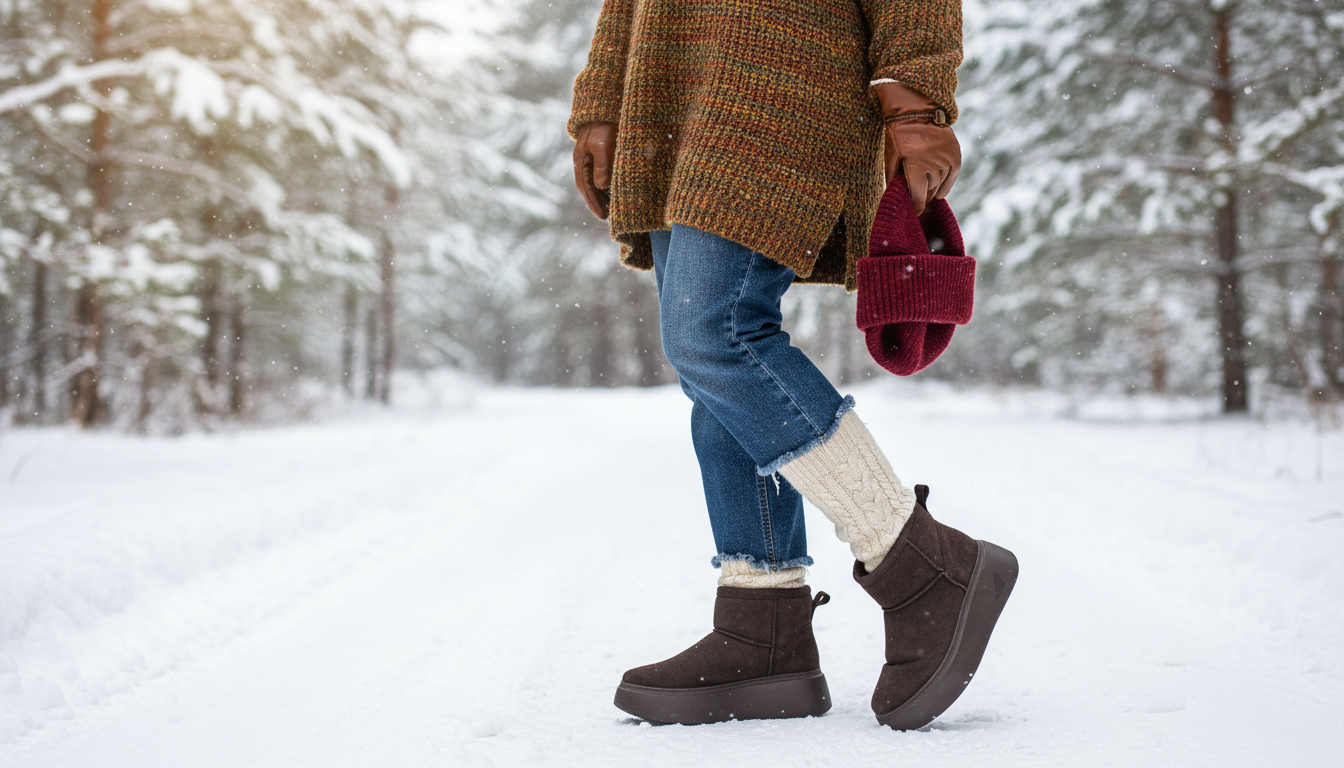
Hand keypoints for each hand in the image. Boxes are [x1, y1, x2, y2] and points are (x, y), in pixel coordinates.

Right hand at [572, 121, 616, 218]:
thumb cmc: (605, 124)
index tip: (602, 216)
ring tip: (611, 209)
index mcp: (581, 159)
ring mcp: (591, 155)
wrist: (606, 103)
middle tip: (607, 217)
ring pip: (594, 181)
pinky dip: (606, 185)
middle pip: (588, 187)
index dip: (593, 203)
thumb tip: (601, 186)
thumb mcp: (604, 145)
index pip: (585, 187)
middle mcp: (583, 159)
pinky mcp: (600, 152)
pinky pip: (600, 173)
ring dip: (602, 195)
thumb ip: (602, 166)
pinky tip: (613, 191)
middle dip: (597, 202)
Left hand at [873, 82, 960, 215]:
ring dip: (933, 191)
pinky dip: (946, 184)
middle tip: (918, 201)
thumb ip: (893, 178)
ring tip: (927, 194)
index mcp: (915, 166)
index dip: (916, 207)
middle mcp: (934, 164)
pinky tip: (940, 192)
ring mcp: (946, 158)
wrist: (916, 111)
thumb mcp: (890, 156)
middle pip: (929, 190)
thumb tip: (894, 196)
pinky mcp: (955, 154)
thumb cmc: (898, 135)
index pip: (918, 196)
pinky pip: (952, 175)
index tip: (914, 213)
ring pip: (941, 184)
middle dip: (923, 198)